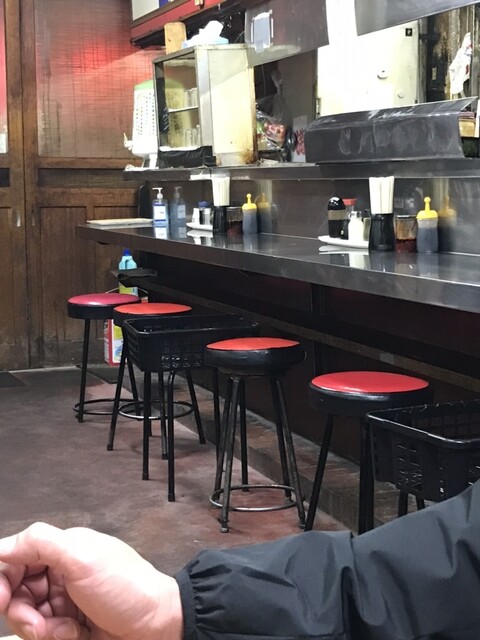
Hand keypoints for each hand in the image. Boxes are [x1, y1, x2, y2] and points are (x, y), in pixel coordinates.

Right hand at [0, 522, 182, 639]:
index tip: (1, 600)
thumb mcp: (83, 558)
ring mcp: (64, 599)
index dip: (1, 578)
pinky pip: (43, 633)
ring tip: (66, 630)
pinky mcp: (69, 624)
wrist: (157, 626)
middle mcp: (60, 571)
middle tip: (38, 624)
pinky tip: (75, 634)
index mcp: (63, 548)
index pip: (13, 557)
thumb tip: (3, 544)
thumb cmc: (128, 588)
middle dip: (23, 611)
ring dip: (41, 628)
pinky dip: (54, 637)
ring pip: (26, 616)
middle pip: (15, 591)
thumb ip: (41, 543)